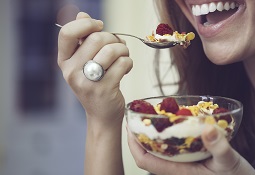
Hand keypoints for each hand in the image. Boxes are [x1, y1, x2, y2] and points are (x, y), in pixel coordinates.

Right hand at [57, 12, 132, 126]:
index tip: (100, 26)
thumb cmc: (96, 84)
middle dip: (114, 38)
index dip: (86, 24)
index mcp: (64, 61)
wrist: (102, 115)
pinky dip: (129, 62)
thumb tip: (82, 15)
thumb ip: (83, 40)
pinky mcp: (104, 89)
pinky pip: (123, 63)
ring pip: (112, 49)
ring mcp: (87, 82)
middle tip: (119, 46)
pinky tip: (126, 69)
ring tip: (124, 56)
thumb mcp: (84, 63)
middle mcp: (71, 71)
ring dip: (124, 49)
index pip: (67, 33)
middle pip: (96, 38)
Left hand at [128, 125, 254, 174]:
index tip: (129, 126)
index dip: (133, 144)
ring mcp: (184, 165)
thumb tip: (208, 129)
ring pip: (160, 150)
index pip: (145, 160)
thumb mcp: (230, 162)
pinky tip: (174, 124)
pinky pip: (174, 148)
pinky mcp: (192, 161)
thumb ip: (219, 147)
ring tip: (152, 117)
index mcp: (179, 171)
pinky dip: (168, 135)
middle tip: (138, 116)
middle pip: (148, 154)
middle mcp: (177, 169)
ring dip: (153, 135)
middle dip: (139, 136)